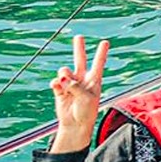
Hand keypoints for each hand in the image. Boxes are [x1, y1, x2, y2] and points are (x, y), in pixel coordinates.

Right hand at [49, 35, 108, 153]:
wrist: (75, 125)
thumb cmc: (86, 113)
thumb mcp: (86, 99)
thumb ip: (75, 86)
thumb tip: (63, 78)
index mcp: (94, 81)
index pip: (98, 63)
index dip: (101, 53)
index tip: (105, 42)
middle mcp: (83, 79)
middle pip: (80, 60)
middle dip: (79, 48)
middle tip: (79, 36)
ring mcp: (71, 84)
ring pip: (64, 70)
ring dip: (64, 75)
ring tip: (66, 84)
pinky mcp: (60, 89)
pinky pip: (55, 82)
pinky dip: (56, 84)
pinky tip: (58, 88)